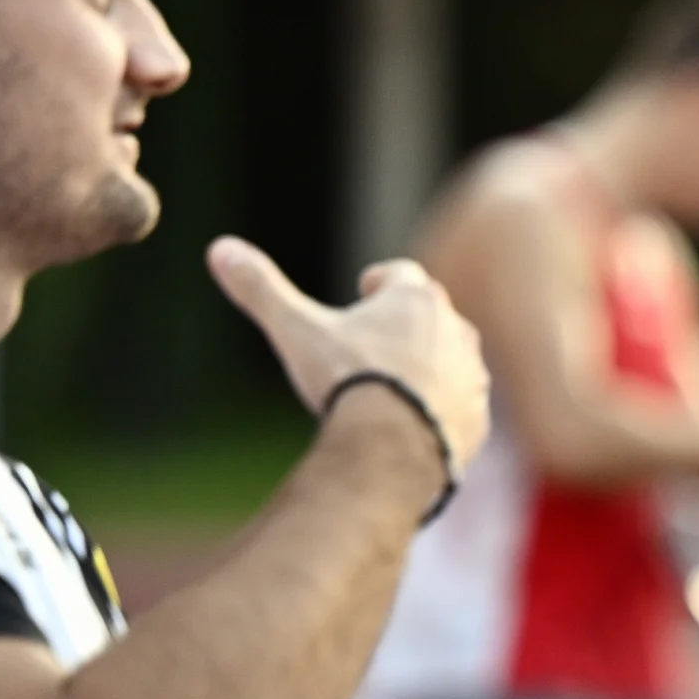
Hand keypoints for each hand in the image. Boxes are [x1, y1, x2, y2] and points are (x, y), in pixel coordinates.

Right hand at [207, 236, 491, 468]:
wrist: (394, 450)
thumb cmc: (348, 381)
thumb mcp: (297, 330)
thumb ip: (261, 289)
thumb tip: (219, 248)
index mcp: (416, 299)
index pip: (401, 275)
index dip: (382, 280)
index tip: (367, 288)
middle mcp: (455, 331)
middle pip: (433, 316)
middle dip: (408, 324)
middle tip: (381, 340)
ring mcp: (472, 377)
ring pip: (453, 361)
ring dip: (431, 367)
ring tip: (401, 386)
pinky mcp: (479, 420)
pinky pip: (463, 408)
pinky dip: (442, 412)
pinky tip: (417, 425)